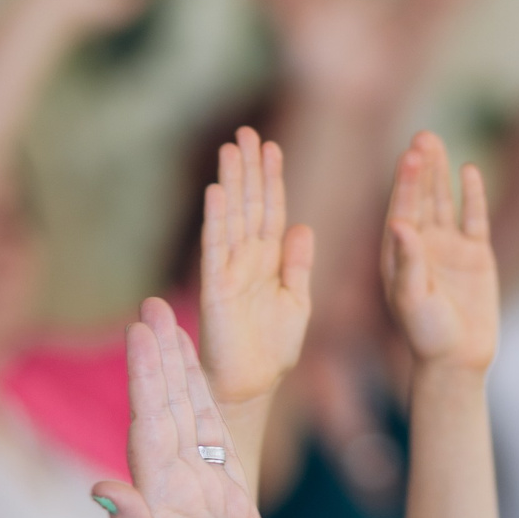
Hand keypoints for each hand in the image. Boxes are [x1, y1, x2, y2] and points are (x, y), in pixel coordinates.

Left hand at [94, 302, 268, 517]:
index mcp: (156, 497)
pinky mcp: (229, 508)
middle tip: (152, 305)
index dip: (147, 375)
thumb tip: (102, 487)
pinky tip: (203, 385)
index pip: (150, 422)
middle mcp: (174, 487)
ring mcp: (201, 494)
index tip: (141, 329)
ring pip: (192, 419)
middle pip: (168, 407)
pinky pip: (218, 447)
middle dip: (161, 356)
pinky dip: (211, 410)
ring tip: (174, 327)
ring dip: (183, 374)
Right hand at [198, 126, 313, 409]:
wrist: (254, 385)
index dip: (271, 179)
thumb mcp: (297, 300)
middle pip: (250, 204)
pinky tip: (217, 192)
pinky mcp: (216, 288)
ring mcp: (229, 270)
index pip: (270, 210)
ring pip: (232, 217)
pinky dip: (217, 220)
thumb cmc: (274, 349)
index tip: (271, 146)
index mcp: (268, 261)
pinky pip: (216, 248)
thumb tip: (303, 226)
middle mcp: (246, 259)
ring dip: (232, 182)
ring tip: (233, 148)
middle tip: (248, 132)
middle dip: (249, 169)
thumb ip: (297, 264)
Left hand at [381, 131, 497, 372]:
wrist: (457, 360)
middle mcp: (421, 245)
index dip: (405, 183)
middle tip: (422, 136)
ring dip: (440, 173)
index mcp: (398, 253)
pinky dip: (472, 195)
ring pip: (445, 201)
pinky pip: (474, 218)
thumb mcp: (411, 299)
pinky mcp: (476, 255)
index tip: (409, 156)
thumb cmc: (427, 334)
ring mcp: (449, 247)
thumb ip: (407, 261)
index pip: (402, 209)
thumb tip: (399, 223)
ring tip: (436, 141)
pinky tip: (469, 170)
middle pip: (421, 197)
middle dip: (421, 168)